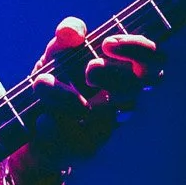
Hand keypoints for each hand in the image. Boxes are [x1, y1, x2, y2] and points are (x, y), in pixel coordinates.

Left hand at [24, 17, 163, 174]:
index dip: (139, 49)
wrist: (31, 124)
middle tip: (86, 69)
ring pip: (103, 121)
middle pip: (134, 90)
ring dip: (68, 99)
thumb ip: (67, 34)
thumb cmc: (56, 81)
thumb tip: (73, 32)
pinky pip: (75, 145)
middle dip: (110, 75)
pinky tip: (42, 119)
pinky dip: (56, 129)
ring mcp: (105, 130)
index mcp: (123, 75)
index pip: (154, 60)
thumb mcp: (58, 52)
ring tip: (41, 84)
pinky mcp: (82, 152)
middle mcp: (121, 103)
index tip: (107, 44)